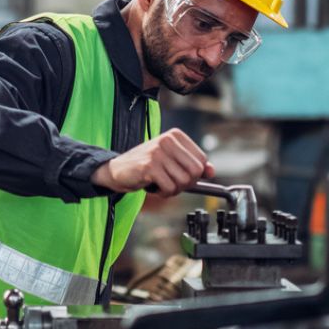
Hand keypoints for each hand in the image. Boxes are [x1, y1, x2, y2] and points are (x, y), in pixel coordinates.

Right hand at [91, 129, 213, 197]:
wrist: (117, 170)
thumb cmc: (146, 165)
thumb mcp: (171, 161)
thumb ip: (192, 164)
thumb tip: (211, 171)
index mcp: (176, 135)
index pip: (202, 160)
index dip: (195, 174)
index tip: (181, 175)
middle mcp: (168, 140)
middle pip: (195, 171)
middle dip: (186, 183)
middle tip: (172, 183)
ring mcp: (158, 152)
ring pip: (184, 182)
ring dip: (174, 189)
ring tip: (161, 184)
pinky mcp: (149, 166)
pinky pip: (170, 188)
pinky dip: (164, 193)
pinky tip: (154, 187)